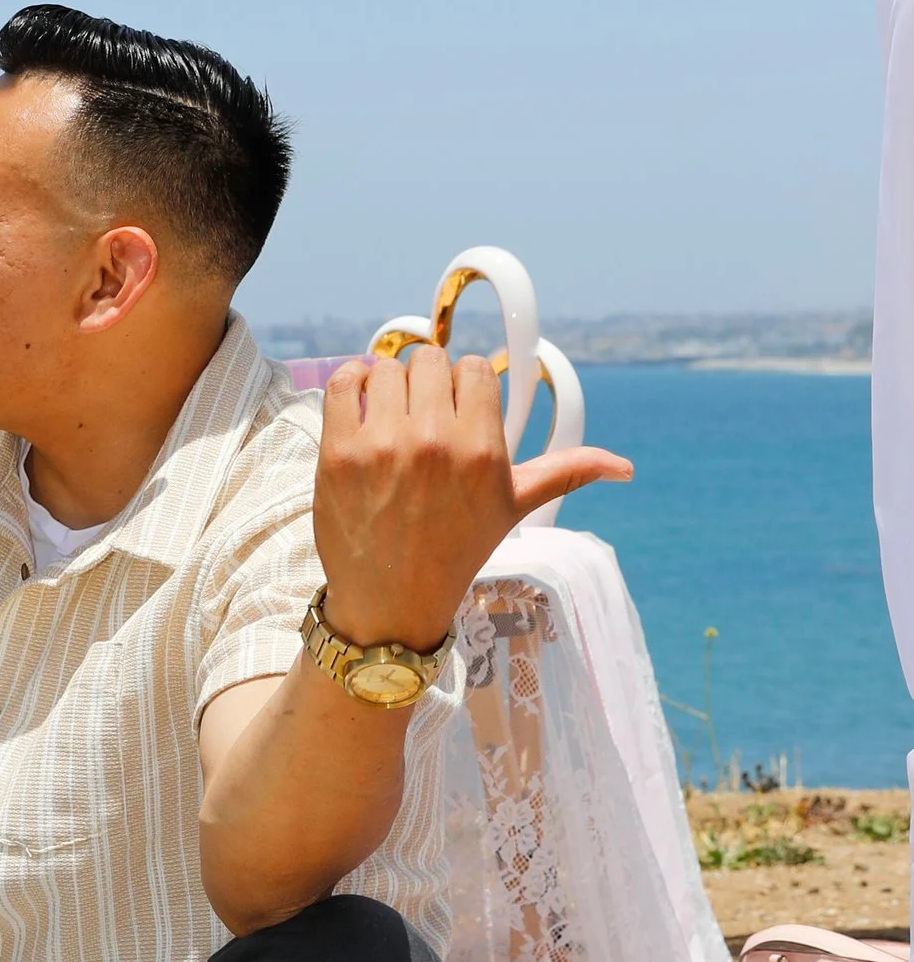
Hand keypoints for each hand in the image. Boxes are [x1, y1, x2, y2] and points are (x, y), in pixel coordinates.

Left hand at [314, 347, 630, 651]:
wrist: (392, 601)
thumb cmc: (456, 549)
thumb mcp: (513, 508)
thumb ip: (564, 471)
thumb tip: (624, 466)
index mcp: (483, 450)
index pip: (475, 368)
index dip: (465, 385)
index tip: (457, 409)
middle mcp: (435, 441)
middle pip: (430, 360)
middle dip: (428, 383)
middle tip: (422, 416)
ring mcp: (382, 445)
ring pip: (386, 368)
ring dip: (388, 384)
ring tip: (392, 417)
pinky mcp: (338, 452)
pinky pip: (342, 381)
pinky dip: (349, 381)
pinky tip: (360, 403)